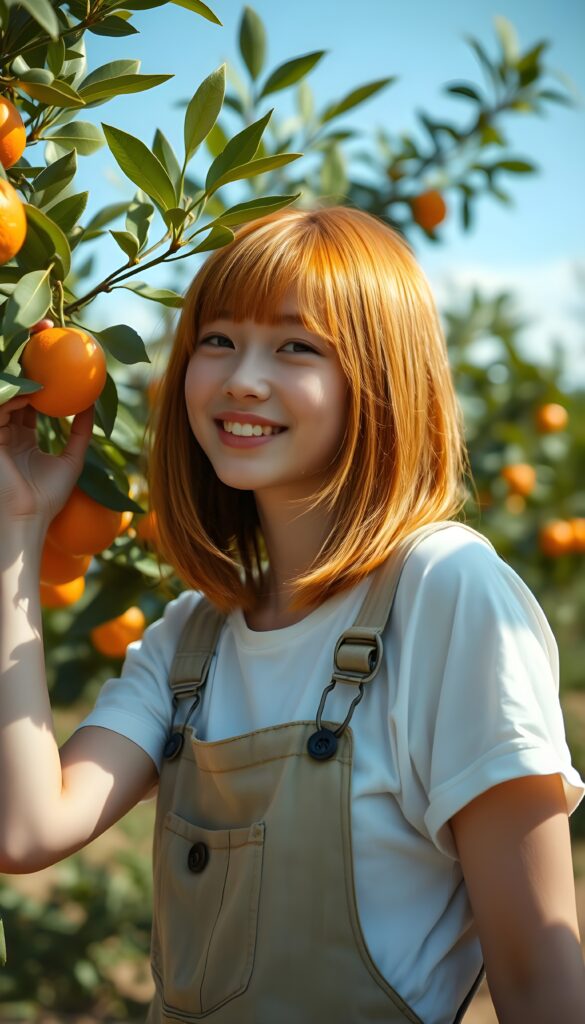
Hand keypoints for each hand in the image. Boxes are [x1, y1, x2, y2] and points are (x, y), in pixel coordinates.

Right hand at [0, 319, 94, 529]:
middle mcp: (3, 427)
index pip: (30, 392)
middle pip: (14, 379)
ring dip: (21, 362)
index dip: (43, 369)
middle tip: (47, 325)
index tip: (61, 347)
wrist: (26, 522)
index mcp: (19, 433)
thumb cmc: (47, 499)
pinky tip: (35, 386)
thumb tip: (93, 403)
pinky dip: (16, 393)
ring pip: (5, 385)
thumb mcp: (72, 460)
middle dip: (26, 349)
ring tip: (41, 342)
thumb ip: (81, 431)